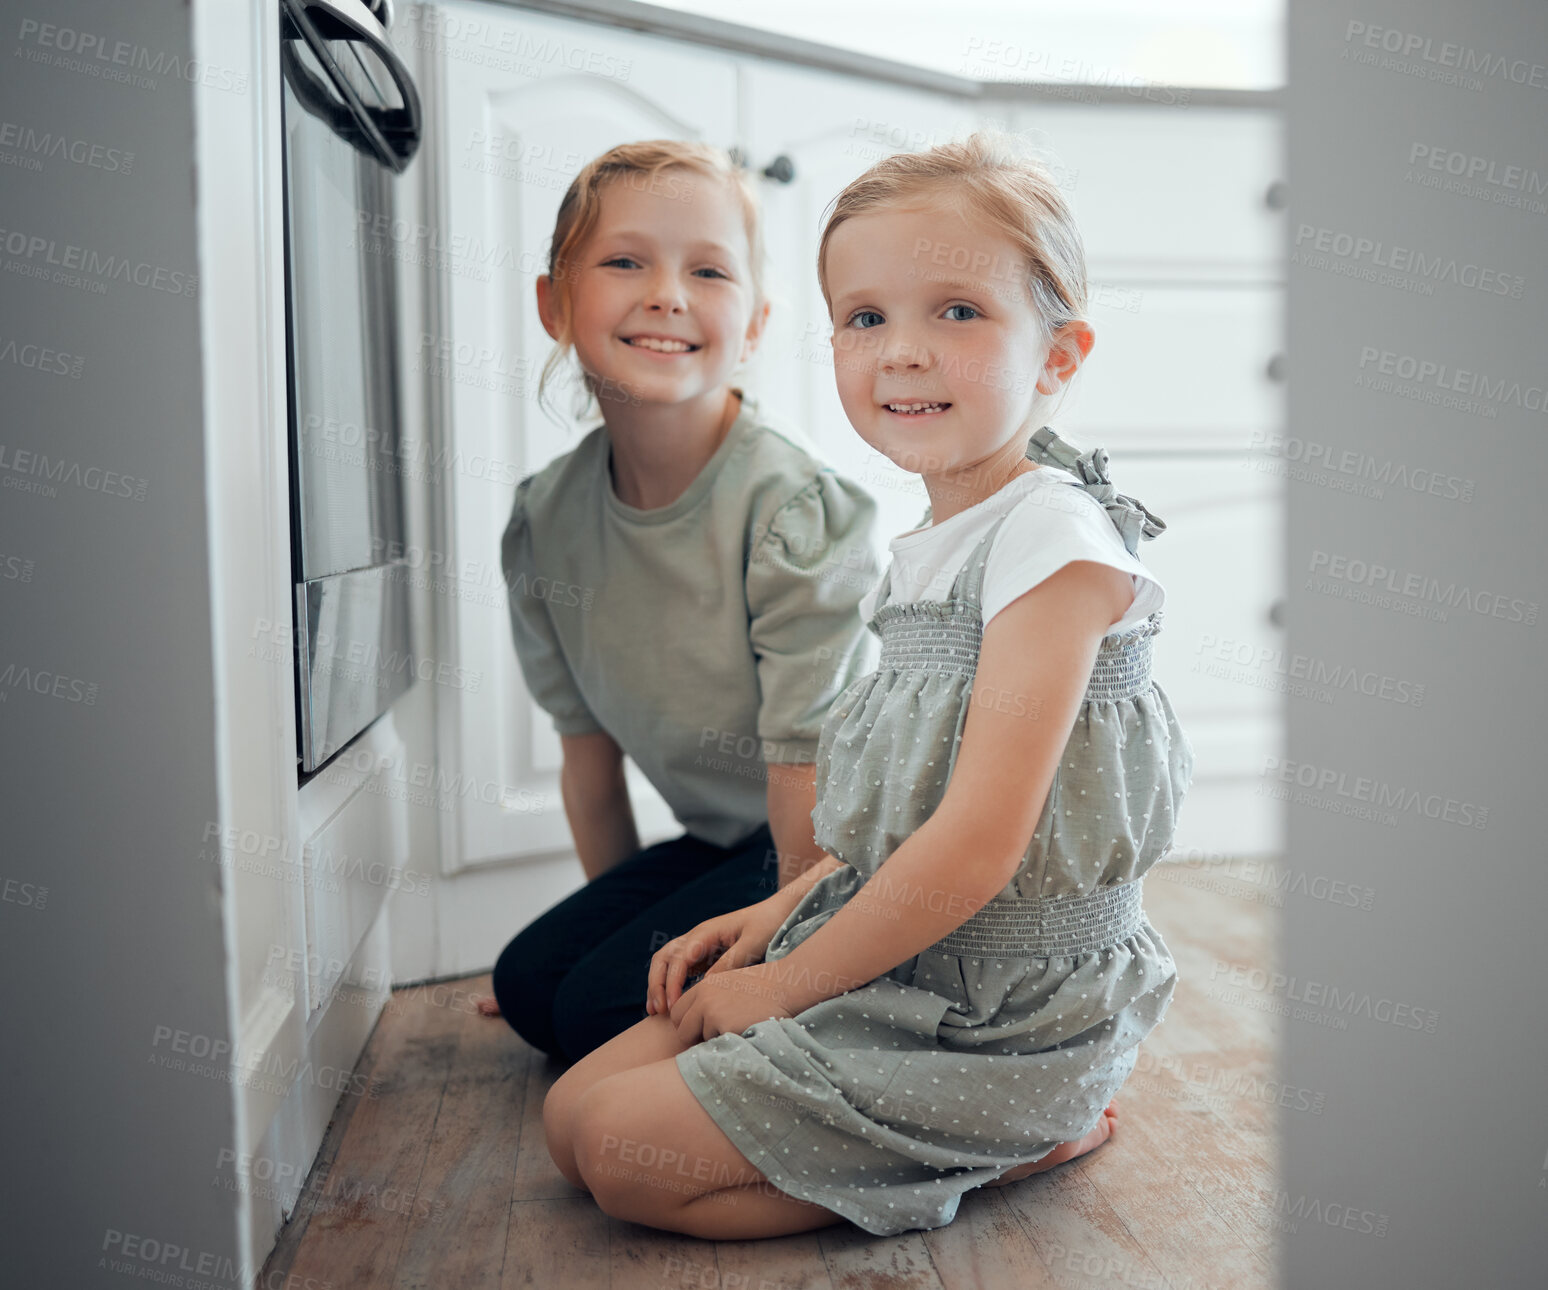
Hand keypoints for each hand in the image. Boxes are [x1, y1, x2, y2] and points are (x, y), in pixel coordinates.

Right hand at [645, 898, 790, 1015]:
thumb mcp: (753, 944)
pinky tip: (670, 1006)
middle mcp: (696, 937)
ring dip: (657, 985)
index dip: (672, 982)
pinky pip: (678, 970)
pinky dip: (669, 986)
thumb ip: (730, 962)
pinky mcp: (703, 955)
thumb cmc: (767, 925)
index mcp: (706, 933)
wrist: (777, 913)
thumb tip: (706, 984)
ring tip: (655, 1012)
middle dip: (656, 983)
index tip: (673, 1005)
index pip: (678, 958)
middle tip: (658, 1011)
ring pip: (666, 963)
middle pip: (663, 958)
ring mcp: (697, 946)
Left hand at [667, 961, 797, 1043]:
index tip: (699, 1031)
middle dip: (694, 1038)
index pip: (677, 1013)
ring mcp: (713, 1013)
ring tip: (740, 1029)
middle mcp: (704, 998)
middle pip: (681, 1030)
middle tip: (716, 1038)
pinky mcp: (726, 1027)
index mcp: (704, 987)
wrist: (787, 987)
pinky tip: (746, 1032)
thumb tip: (691, 1026)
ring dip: (716, 1041)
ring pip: (701, 1040)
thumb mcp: (729, 985)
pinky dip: (731, 1045)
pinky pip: (719, 1046)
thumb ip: (709, 1000)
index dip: (687, 1025)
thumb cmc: (762, 989)